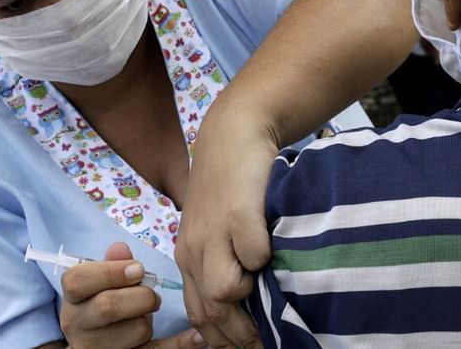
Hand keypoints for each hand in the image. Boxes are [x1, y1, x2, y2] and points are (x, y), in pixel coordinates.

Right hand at [60, 243, 201, 348]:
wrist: (101, 342)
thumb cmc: (104, 302)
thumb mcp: (102, 283)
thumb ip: (112, 265)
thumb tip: (121, 248)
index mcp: (72, 299)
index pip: (78, 281)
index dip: (110, 272)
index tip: (138, 269)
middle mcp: (77, 325)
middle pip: (108, 306)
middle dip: (141, 295)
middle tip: (153, 296)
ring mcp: (97, 348)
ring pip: (136, 331)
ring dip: (151, 319)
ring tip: (147, 315)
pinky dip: (179, 344)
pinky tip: (194, 336)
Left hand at [175, 98, 275, 347]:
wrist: (233, 134)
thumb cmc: (229, 187)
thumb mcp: (214, 230)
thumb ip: (219, 263)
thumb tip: (240, 310)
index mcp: (187, 256)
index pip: (198, 315)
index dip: (222, 339)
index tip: (246, 346)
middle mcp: (193, 248)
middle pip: (210, 311)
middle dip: (241, 333)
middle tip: (268, 338)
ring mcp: (213, 231)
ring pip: (225, 291)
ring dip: (252, 297)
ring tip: (270, 289)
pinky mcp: (237, 213)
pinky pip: (253, 256)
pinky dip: (265, 260)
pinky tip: (273, 249)